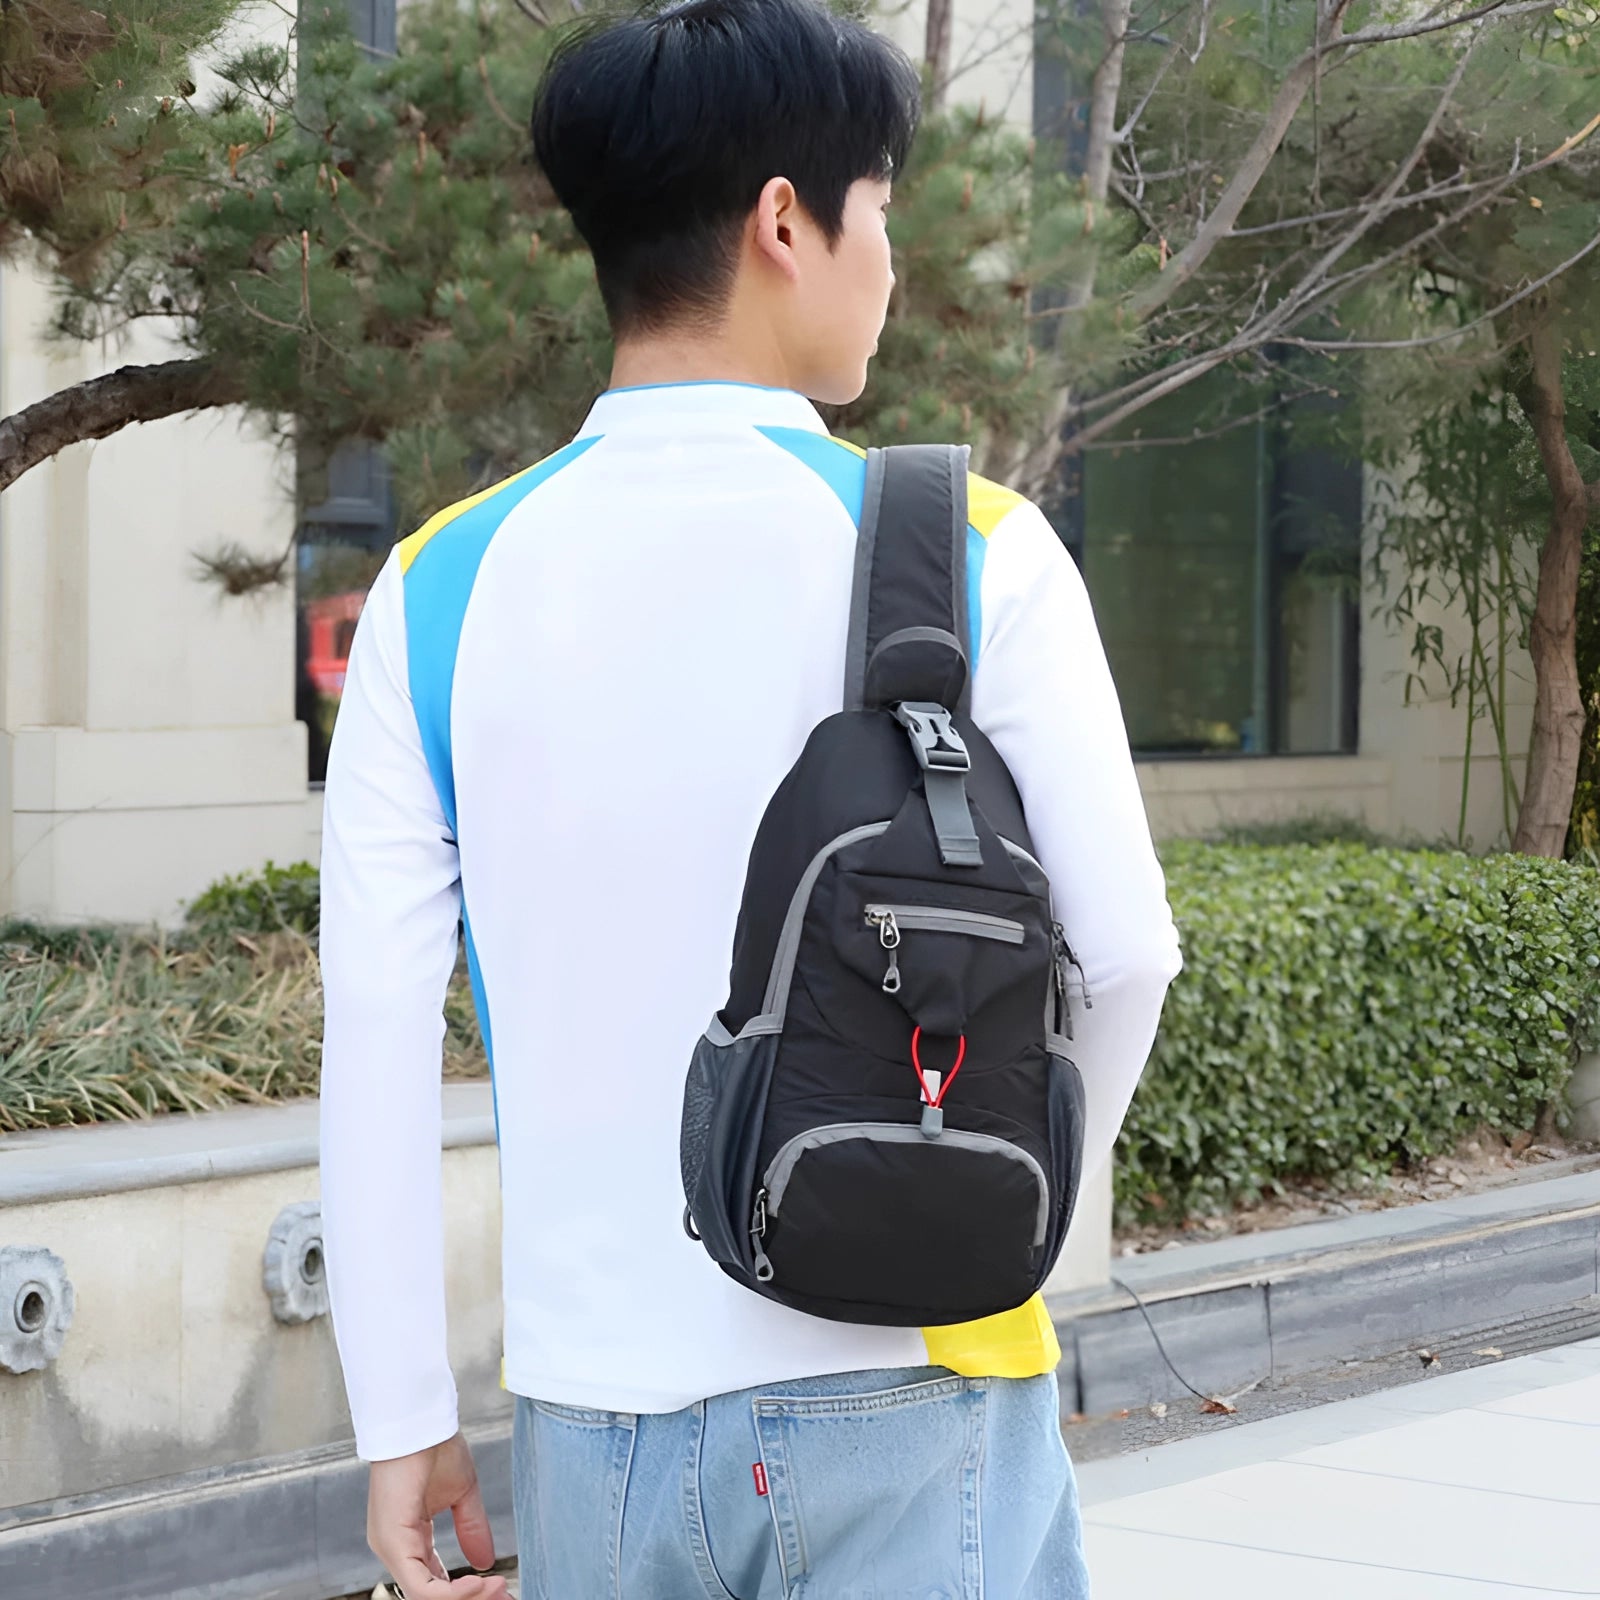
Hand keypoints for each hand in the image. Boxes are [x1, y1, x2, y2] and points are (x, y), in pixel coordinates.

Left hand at [367, 1432, 510, 1598]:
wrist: (421, 1420)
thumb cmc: (434, 1447)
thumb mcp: (462, 1494)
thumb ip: (471, 1528)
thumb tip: (484, 1562)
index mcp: (409, 1539)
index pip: (436, 1583)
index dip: (467, 1593)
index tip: (500, 1591)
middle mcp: (396, 1550)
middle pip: (432, 1594)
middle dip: (471, 1599)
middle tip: (504, 1596)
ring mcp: (391, 1548)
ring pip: (426, 1597)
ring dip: (466, 1597)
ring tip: (496, 1590)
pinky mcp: (393, 1543)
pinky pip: (421, 1586)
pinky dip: (452, 1592)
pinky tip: (478, 1583)